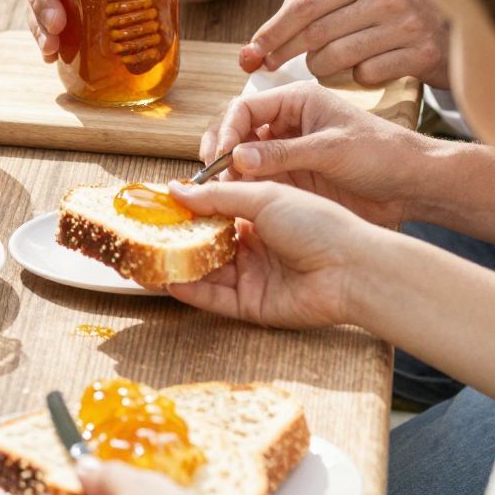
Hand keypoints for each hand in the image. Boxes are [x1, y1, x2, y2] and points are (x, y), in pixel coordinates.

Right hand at [162, 176, 376, 328]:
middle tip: (142, 234)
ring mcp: (253, 275)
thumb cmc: (319, 223)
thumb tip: (177, 189)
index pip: (214, 210)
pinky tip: (168, 282)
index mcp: (260, 214)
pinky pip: (215, 298)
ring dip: (177, 266)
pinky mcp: (253, 305)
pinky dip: (192, 292)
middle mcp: (254, 245)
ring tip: (145, 260)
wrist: (351, 267)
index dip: (187, 208)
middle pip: (206, 243)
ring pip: (206, 271)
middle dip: (177, 239)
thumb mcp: (265, 197)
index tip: (157, 205)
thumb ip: (218, 197)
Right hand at [199, 80, 429, 229]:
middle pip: (235, 131)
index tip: (220, 157)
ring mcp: (286, 152)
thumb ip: (283, 153)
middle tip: (212, 175)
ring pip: (240, 158)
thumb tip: (237, 158)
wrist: (412, 185)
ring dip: (227, 173)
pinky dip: (241, 190)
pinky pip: (255, 181)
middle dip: (219, 150)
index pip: (244, 108)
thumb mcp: (331, 149)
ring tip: (221, 192)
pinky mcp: (290, 178)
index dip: (226, 131)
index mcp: (296, 102)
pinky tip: (235, 204)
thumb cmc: (381, 154)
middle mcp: (285, 124)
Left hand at [239, 0, 448, 88]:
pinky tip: (367, 72)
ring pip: (338, 58)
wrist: (460, 30)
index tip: (250, 52)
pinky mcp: (422, 53)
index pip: (304, 4)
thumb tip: (262, 40)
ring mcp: (406, 24)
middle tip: (268, 67)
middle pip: (316, 33)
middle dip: (284, 54)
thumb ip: (320, 7)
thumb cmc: (395, 17)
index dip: (272, 30)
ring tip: (325, 68)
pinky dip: (358, 79)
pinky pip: (368, 75)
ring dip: (321, 69)